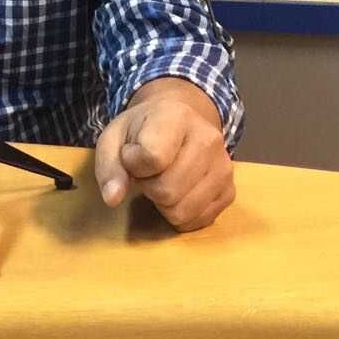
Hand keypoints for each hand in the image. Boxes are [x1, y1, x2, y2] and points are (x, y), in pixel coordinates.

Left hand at [95, 78, 234, 230]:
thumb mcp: (113, 138)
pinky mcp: (230, 191)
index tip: (132, 153)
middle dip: (148, 187)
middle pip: (167, 191)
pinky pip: (197, 221)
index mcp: (176, 116)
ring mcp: (224, 166)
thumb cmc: (142, 131)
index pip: (153, 157)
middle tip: (148, 171)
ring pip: (182, 211)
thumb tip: (113, 198)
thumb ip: (109, 166)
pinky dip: (180, 214)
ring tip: (163, 179)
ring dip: (163, 203)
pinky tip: (178, 191)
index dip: (133, 164)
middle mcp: (208, 139)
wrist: (179, 121)